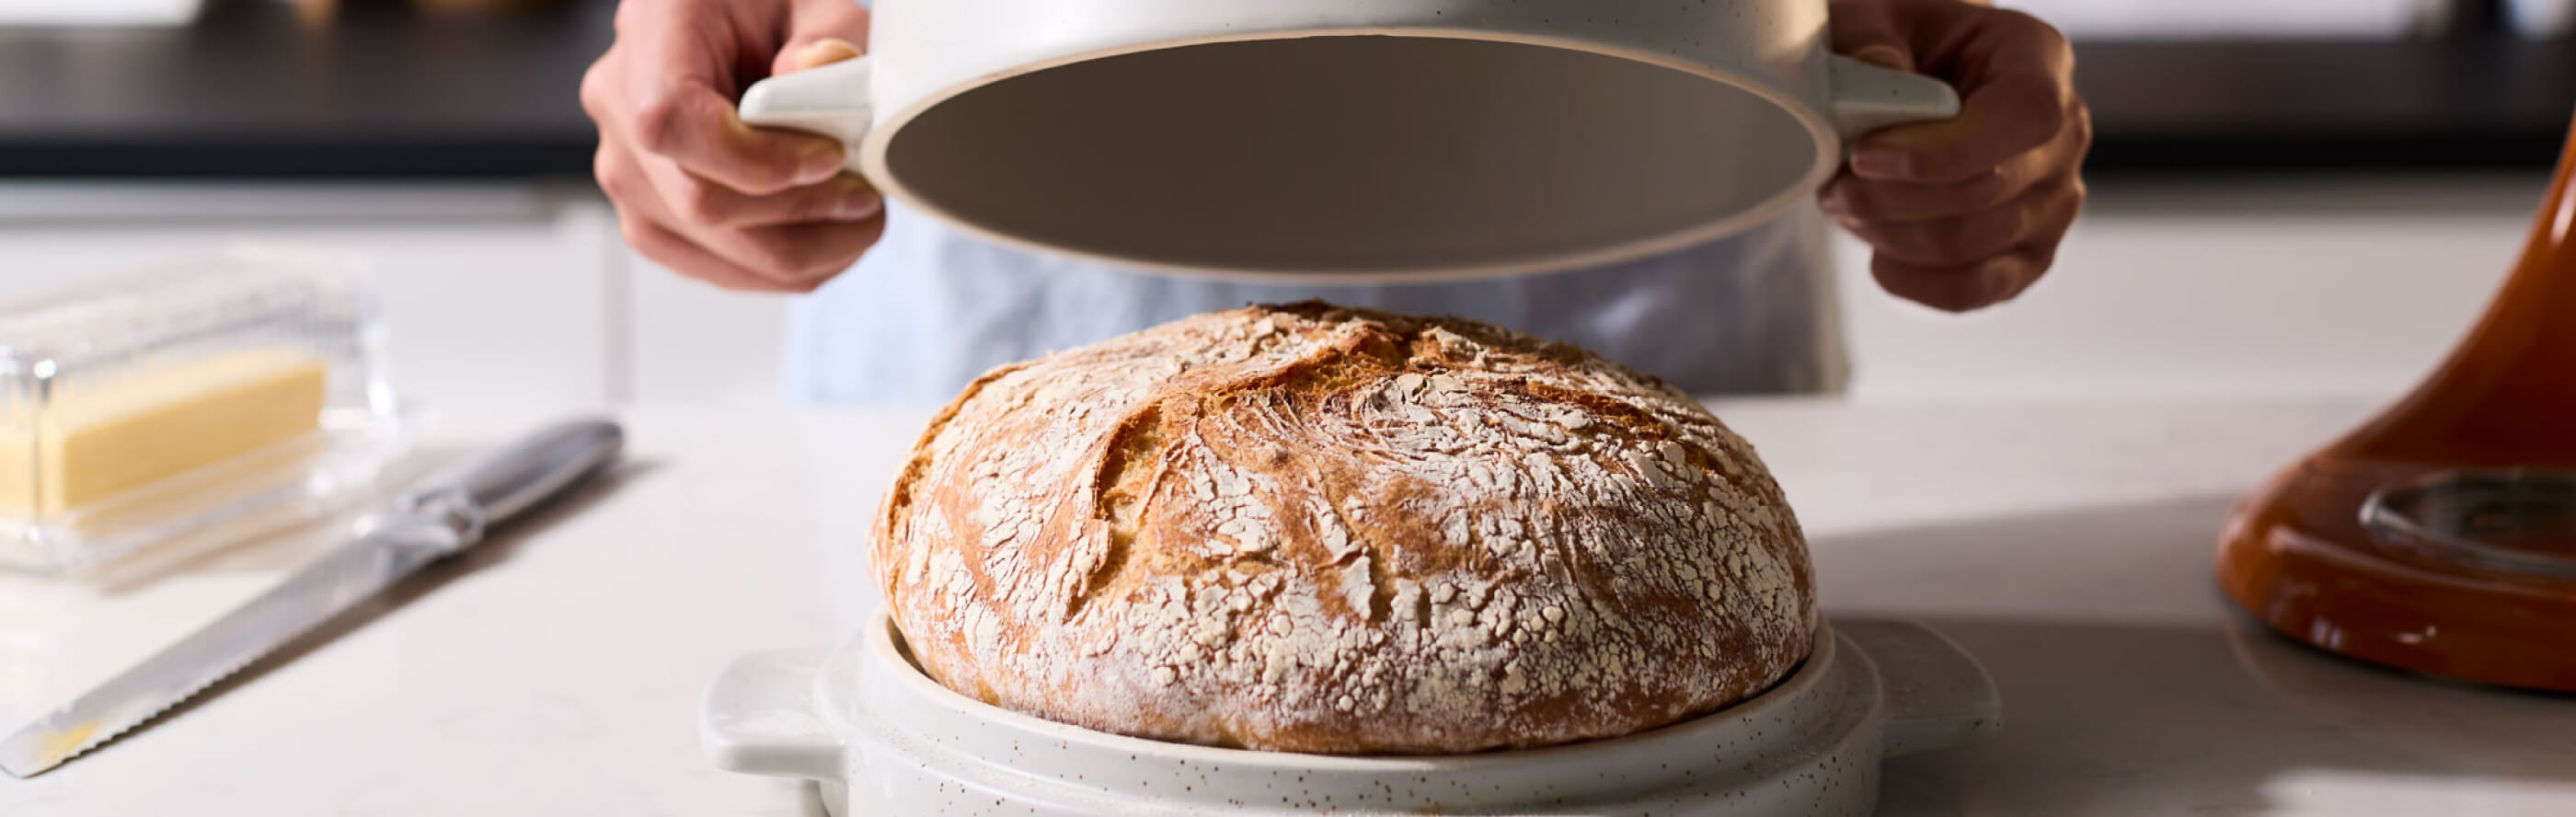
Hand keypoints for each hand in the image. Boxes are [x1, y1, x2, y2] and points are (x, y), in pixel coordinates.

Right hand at [581, 0, 883, 292]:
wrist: (729, 27)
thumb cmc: (765, 9)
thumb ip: (830, 32)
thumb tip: (819, 74)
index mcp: (651, 33)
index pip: (671, 120)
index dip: (754, 159)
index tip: (829, 156)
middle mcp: (618, 104)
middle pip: (698, 201)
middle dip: (801, 213)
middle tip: (867, 198)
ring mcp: (625, 169)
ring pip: (707, 248)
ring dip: (801, 252)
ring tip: (859, 221)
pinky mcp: (649, 215)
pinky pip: (710, 266)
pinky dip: (779, 267)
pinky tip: (826, 239)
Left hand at [1820, 0, 2090, 311]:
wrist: (1917, 82)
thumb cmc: (1901, 44)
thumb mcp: (1877, 15)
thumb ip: (1870, 40)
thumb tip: (1878, 81)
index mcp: (2040, 62)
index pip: (2025, 117)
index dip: (1944, 150)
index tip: (1865, 157)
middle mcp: (2064, 136)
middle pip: (1986, 192)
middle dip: (1889, 199)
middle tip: (1831, 185)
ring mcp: (2054, 203)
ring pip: (1968, 245)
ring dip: (1887, 233)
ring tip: (1846, 205)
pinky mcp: (2028, 256)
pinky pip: (1973, 291)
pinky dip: (1912, 281)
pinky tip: (1877, 253)